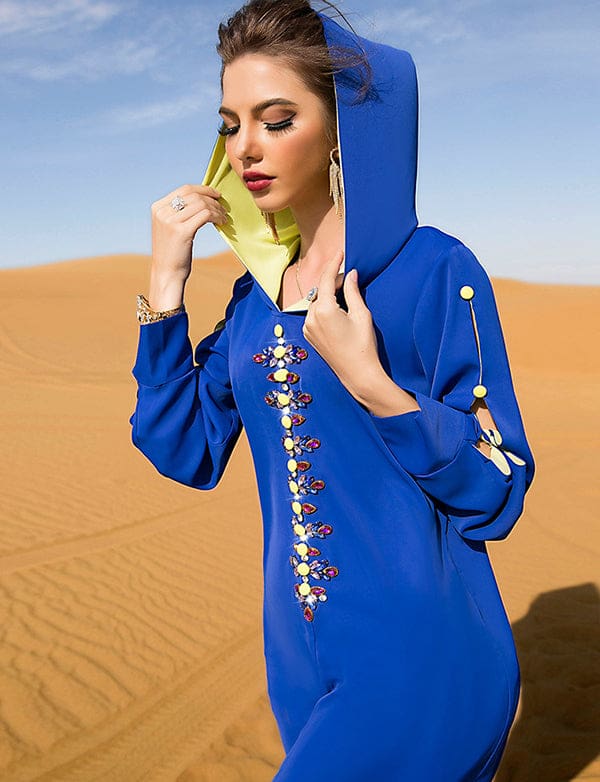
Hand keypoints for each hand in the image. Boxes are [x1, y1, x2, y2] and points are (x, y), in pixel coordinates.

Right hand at [150, 184, 227, 281]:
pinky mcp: (182, 231)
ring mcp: (171, 221)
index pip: (184, 189)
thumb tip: (202, 198)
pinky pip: (205, 215)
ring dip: (216, 209)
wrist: (167, 273)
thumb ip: (179, 212)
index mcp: (158, 208)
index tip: (216, 194)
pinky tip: (221, 223)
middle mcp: (163, 212)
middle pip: (194, 195)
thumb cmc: (173, 252)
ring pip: (202, 204)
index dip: (203, 189)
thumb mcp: (170, 227)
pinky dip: (216, 217)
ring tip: (223, 217)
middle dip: (212, 199)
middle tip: (223, 207)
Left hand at [302, 250, 382, 399]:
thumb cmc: (364, 345)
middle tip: (350, 277)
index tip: (340, 253)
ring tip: (345, 294)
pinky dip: (324, 308)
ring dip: (328, 295)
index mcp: (324, 310)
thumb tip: (350, 274)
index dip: (333, 264)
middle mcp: (311, 318)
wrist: (358, 374)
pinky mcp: (310, 336)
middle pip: (320, 290)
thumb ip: (353, 291)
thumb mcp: (361, 314)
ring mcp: (308, 328)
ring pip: (316, 302)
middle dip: (333, 282)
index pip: (326, 279)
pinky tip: (338, 310)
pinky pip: (314, 315)